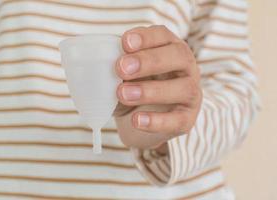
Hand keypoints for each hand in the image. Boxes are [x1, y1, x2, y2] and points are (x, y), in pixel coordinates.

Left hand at [114, 25, 201, 148]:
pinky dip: (156, 121)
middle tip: (121, 68)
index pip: (163, 35)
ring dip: (150, 91)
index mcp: (168, 49)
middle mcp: (185, 68)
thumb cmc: (132, 88)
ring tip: (122, 94)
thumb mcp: (122, 75)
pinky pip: (178, 120)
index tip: (125, 43)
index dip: (146, 37)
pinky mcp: (187, 119)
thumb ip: (116, 67)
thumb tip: (96, 65)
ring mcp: (190, 94)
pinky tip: (136, 120)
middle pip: (178, 56)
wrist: (139, 122)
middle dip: (149, 61)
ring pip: (183, 88)